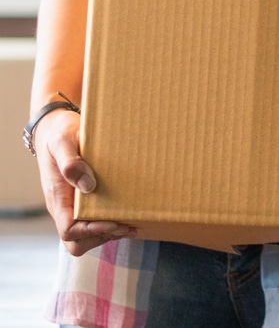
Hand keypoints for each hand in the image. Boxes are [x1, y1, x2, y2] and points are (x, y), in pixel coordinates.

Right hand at [34, 109, 134, 255]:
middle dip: (102, 236)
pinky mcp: (83, 200)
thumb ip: (71, 163)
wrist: (54, 126)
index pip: (69, 230)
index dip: (92, 230)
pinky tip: (130, 215)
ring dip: (109, 233)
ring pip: (86, 236)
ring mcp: (72, 205)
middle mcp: (63, 206)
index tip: (115, 220)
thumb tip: (88, 186)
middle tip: (127, 225)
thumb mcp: (62, 142)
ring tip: (133, 222)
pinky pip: (93, 222)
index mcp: (57, 197)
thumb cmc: (59, 132)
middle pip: (76, 242)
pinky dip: (111, 224)